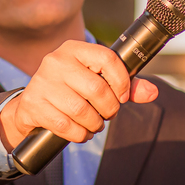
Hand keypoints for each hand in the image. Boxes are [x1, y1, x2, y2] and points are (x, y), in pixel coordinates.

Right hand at [0, 40, 158, 148]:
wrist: (31, 105)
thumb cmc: (70, 91)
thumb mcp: (96, 81)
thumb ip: (125, 86)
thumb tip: (153, 92)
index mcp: (73, 49)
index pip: (107, 58)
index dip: (122, 81)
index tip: (122, 96)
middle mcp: (56, 62)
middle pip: (97, 89)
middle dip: (109, 109)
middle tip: (108, 115)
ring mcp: (42, 83)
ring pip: (81, 110)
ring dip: (95, 124)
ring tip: (95, 124)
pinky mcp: (34, 105)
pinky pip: (66, 126)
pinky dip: (80, 134)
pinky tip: (81, 132)